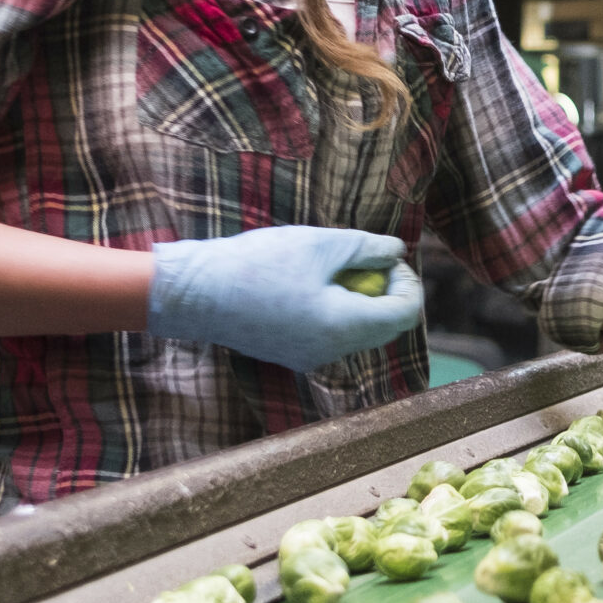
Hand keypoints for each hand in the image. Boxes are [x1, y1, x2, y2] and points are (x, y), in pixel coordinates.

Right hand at [147, 226, 422, 370]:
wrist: (195, 293)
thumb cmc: (258, 263)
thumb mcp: (319, 245)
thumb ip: (366, 248)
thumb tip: (397, 252)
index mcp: (344, 326)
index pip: (405, 313)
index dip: (406, 282)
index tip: (387, 258)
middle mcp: (331, 351)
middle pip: (385, 327)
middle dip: (385, 291)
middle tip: (365, 260)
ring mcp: (310, 358)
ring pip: (358, 332)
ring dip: (360, 300)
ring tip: (335, 268)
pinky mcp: (290, 355)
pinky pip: (332, 336)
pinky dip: (337, 311)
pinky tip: (312, 284)